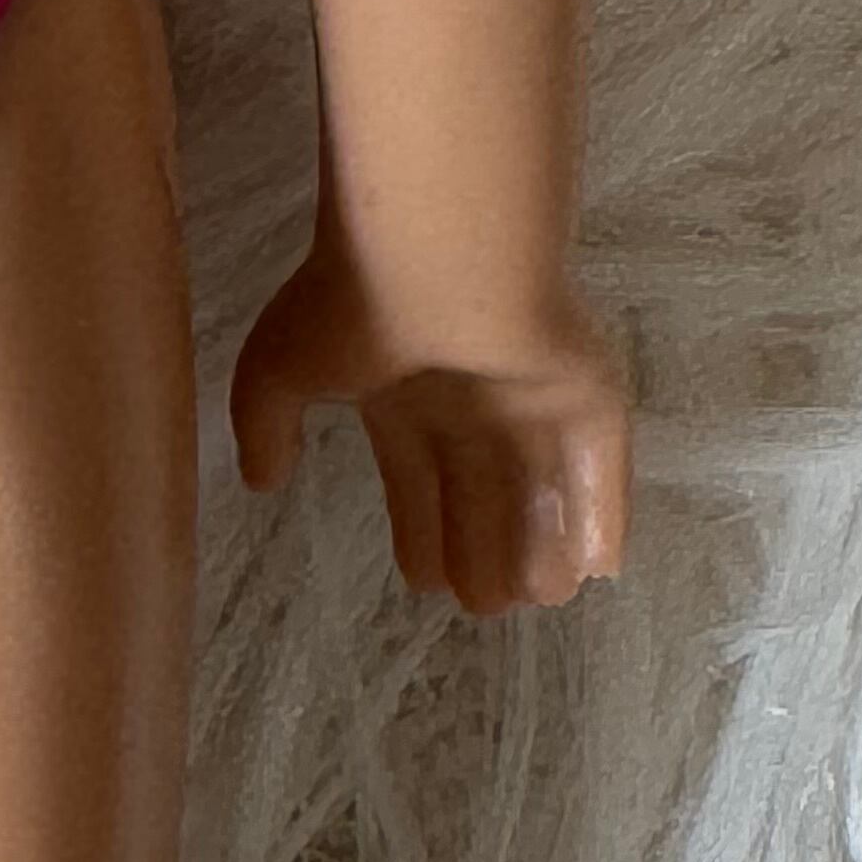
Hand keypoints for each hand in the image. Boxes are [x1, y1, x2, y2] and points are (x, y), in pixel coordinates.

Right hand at [230, 242, 630, 614]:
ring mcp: (533, 389)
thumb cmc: (353, 306)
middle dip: (482, 546)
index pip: (415, 474)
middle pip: (481, 486)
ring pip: (540, 482)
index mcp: (403, 389)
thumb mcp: (277, 369)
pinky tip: (601, 567)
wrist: (437, 252)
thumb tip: (260, 481)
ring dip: (540, 541)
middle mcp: (468, 392)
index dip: (421, 526)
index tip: (426, 583)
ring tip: (540, 600)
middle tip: (488, 609)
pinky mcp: (587, 389)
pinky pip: (600, 464)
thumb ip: (265, 428)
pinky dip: (600, 513)